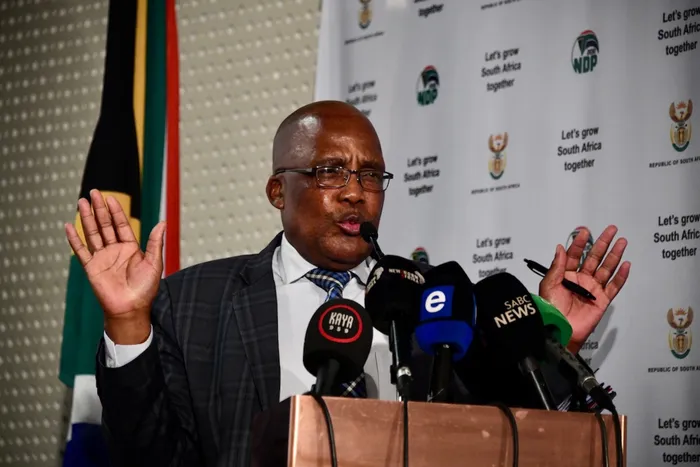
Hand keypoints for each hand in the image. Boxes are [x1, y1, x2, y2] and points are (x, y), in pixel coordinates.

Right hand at [65, 189, 164, 343]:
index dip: (116, 211)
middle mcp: (115, 250)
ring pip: (92, 233)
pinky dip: (74, 239)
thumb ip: (155, 242)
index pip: (121, 224)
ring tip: (81, 202)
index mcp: (130, 248)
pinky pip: (81, 251)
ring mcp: (102, 258)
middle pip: (105, 225)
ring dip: (86, 218)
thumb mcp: (154, 263)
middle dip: (99, 209)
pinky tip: (69, 226)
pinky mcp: (91, 268)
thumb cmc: (145, 289)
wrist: (131, 309)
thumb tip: (163, 222)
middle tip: (93, 192)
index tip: (110, 198)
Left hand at [539, 225, 630, 353]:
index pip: (574, 255)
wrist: (560, 330)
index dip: (579, 243)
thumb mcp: (549, 285)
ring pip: (606, 268)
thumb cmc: (551, 310)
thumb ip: (557, 267)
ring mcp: (593, 289)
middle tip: (611, 230)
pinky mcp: (602, 300)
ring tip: (622, 241)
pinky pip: (614, 286)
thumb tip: (560, 247)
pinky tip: (626, 264)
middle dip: (602, 243)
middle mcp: (581, 280)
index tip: (585, 231)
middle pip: (594, 258)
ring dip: (614, 255)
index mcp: (566, 275)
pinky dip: (621, 276)